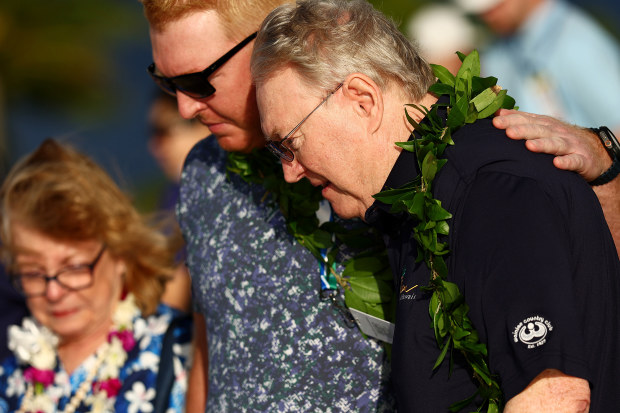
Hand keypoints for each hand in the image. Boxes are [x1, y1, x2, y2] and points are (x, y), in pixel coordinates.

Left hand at [493, 109, 610, 181]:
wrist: (595, 151)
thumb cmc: (560, 139)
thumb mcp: (542, 127)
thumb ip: (521, 120)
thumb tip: (497, 113)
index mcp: (545, 124)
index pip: (526, 120)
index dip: (511, 120)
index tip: (495, 122)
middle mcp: (557, 133)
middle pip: (539, 130)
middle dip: (524, 130)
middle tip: (508, 132)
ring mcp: (570, 146)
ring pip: (556, 144)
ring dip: (543, 144)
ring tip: (529, 146)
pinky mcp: (582, 160)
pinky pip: (574, 161)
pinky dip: (567, 162)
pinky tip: (557, 164)